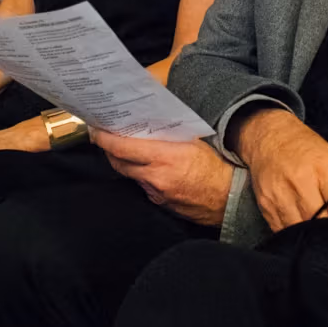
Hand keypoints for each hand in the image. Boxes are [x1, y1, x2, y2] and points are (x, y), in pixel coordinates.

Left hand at [90, 131, 232, 225]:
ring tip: (126, 150)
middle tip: (106, 137)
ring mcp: (156, 194)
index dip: (104, 138)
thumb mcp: (194, 141)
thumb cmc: (218, 166)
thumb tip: (151, 122)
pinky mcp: (161, 204)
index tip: (96, 130)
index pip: (122, 147)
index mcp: (163, 157)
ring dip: (125, 163)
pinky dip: (141, 176)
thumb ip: (169, 134)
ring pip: (130, 176)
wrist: (231, 198)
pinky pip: (143, 187)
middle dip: (109, 150)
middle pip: (119, 163)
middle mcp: (155, 177)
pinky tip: (148, 168)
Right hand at [236, 109, 327, 231]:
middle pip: (320, 222)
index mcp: (324, 169)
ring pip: (301, 231)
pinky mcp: (265, 205)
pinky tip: (303, 235)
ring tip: (323, 240)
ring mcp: (280, 195)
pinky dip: (296, 237)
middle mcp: (300, 182)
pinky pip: (283, 231)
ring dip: (314, 239)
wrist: (269, 137)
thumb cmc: (308, 150)